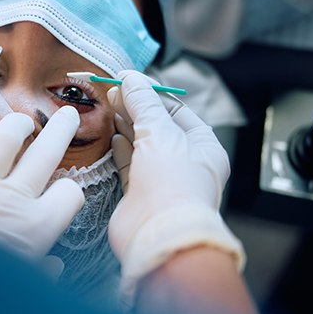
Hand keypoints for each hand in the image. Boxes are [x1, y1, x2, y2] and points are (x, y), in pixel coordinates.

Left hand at [0, 106, 84, 262]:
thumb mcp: (22, 281)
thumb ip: (41, 269)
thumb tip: (53, 265)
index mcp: (36, 227)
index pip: (70, 193)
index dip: (71, 193)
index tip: (66, 194)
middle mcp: (11, 198)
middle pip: (46, 152)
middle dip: (61, 130)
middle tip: (68, 116)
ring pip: (6, 138)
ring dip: (18, 125)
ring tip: (25, 122)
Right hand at [106, 71, 244, 307]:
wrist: (159, 235)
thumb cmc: (174, 186)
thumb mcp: (161, 132)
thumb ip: (143, 103)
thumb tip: (131, 79)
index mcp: (203, 145)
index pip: (175, 109)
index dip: (150, 92)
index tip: (128, 78)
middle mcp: (185, 161)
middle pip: (157, 124)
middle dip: (135, 106)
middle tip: (112, 90)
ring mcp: (161, 176)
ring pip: (141, 142)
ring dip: (126, 124)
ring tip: (109, 106)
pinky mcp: (140, 191)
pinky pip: (129, 162)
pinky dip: (120, 147)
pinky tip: (113, 135)